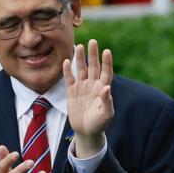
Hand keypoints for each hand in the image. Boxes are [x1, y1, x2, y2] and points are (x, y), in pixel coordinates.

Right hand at [63, 40, 115, 155]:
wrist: (86, 131)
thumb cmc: (99, 123)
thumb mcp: (106, 114)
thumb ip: (107, 101)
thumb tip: (107, 88)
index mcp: (103, 89)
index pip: (106, 72)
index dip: (107, 62)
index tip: (106, 51)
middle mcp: (93, 85)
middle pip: (93, 67)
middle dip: (93, 54)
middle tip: (93, 41)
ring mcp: (82, 87)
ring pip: (81, 70)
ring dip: (80, 59)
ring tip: (79, 46)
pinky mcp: (72, 92)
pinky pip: (69, 79)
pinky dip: (67, 71)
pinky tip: (66, 61)